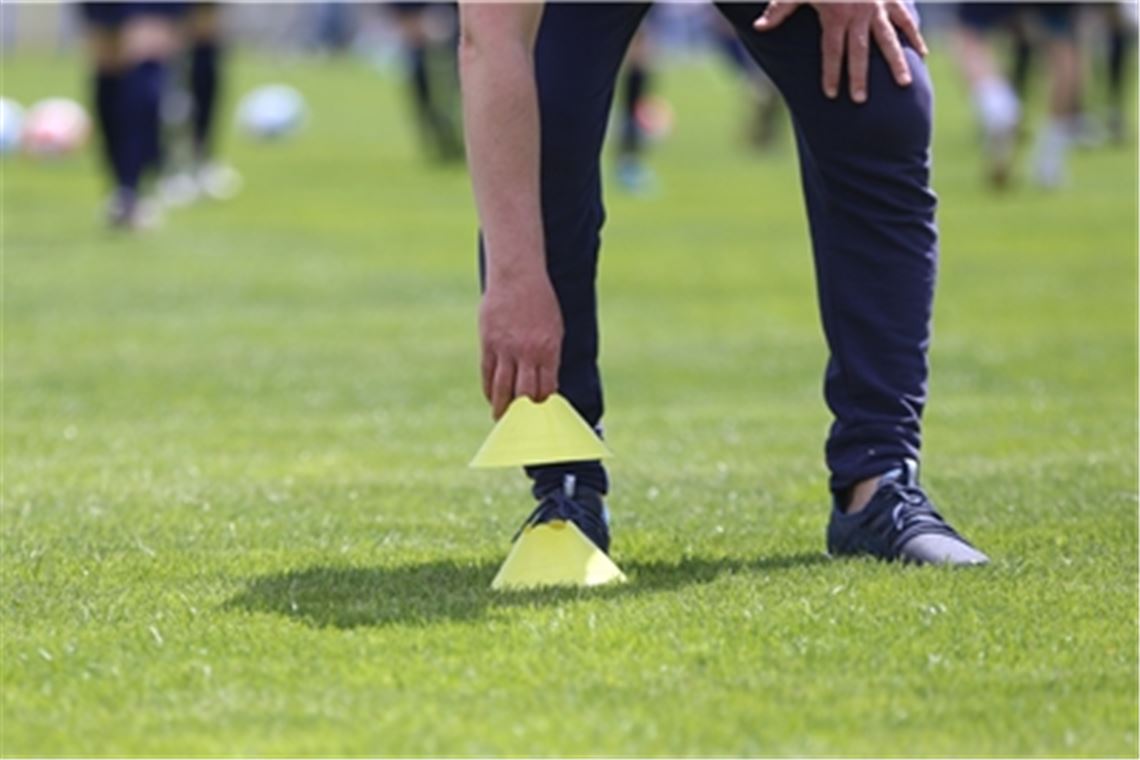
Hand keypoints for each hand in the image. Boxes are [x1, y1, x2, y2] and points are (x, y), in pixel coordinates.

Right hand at [479, 274, 562, 418]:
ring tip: (501, 418)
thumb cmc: (540, 301)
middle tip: (520, 426)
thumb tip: (545, 383)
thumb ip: (549, 355)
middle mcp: (527, 352)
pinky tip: (490, 396)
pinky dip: (489, 388)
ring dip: (502, 407)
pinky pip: (487, 372)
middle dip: (523, 413)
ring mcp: (505, 348)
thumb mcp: (554, 328)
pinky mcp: (488, 342)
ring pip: (502, 387)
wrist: (517, 275)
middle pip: (524, 393)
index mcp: (548, 349)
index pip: (546, 388)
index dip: (543, 405)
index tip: (541, 416)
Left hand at [754, 0, 927, 103]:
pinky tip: (921, 53)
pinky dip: (914, 35)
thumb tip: (758, 27)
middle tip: (860, 100)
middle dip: (859, 77)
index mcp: (836, 15)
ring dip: (897, 62)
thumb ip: (779, 8)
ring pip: (889, 39)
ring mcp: (878, 7)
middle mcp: (859, 15)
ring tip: (904, 84)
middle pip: (859, 51)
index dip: (831, 73)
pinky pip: (905, 19)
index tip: (831, 94)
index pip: (832, 51)